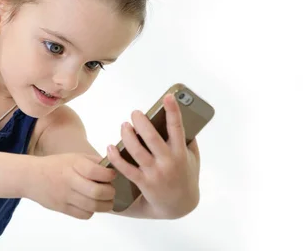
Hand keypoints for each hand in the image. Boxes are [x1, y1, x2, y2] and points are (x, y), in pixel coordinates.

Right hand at [26, 153, 116, 219]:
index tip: (112, 175)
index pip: (96, 172)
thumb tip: (113, 168)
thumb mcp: (75, 157)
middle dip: (110, 192)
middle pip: (97, 192)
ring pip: (93, 206)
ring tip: (106, 199)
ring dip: (105, 204)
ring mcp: (65, 196)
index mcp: (73, 164)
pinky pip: (84, 215)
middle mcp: (69, 180)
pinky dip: (92, 211)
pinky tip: (91, 204)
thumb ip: (94, 161)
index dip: (109, 175)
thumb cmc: (56, 165)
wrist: (32, 177)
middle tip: (111, 190)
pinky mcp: (62, 208)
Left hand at [106, 93, 200, 218]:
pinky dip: (116, 157)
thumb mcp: (193, 157)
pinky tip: (110, 146)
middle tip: (135, 113)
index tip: (168, 96)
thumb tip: (180, 115)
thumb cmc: (185, 175)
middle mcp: (168, 162)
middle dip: (141, 122)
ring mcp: (155, 173)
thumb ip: (188, 139)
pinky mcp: (143, 182)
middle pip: (152, 138)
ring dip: (127, 136)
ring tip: (124, 125)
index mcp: (181, 153)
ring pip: (136, 151)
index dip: (173, 111)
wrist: (179, 206)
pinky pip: (126, 168)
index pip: (177, 128)